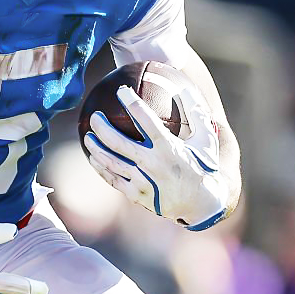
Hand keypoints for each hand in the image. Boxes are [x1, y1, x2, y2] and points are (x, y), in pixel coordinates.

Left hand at [84, 85, 227, 229]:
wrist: (203, 205)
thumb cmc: (203, 167)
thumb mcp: (206, 139)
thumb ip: (196, 113)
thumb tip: (184, 87)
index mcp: (169, 148)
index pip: (145, 118)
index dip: (130, 102)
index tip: (121, 90)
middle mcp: (153, 164)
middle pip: (117, 142)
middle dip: (101, 126)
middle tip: (94, 116)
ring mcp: (143, 181)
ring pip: (111, 161)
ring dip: (95, 147)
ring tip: (88, 136)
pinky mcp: (137, 195)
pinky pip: (113, 179)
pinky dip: (101, 168)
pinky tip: (94, 158)